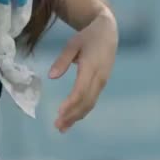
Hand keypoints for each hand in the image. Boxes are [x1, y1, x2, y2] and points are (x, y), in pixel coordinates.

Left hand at [49, 11, 117, 132]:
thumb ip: (62, 60)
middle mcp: (99, 77)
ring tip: (62, 127)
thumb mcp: (73, 43)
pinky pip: (92, 100)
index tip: (59, 113)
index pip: (81, 90)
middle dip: (72, 115)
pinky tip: (72, 118)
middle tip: (57, 126)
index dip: (71, 103)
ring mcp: (102, 82)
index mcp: (92, 66)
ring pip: (90, 103)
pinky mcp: (101, 84)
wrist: (108, 32)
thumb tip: (51, 76)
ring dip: (77, 116)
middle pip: (86, 101)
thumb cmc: (88, 36)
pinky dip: (82, 111)